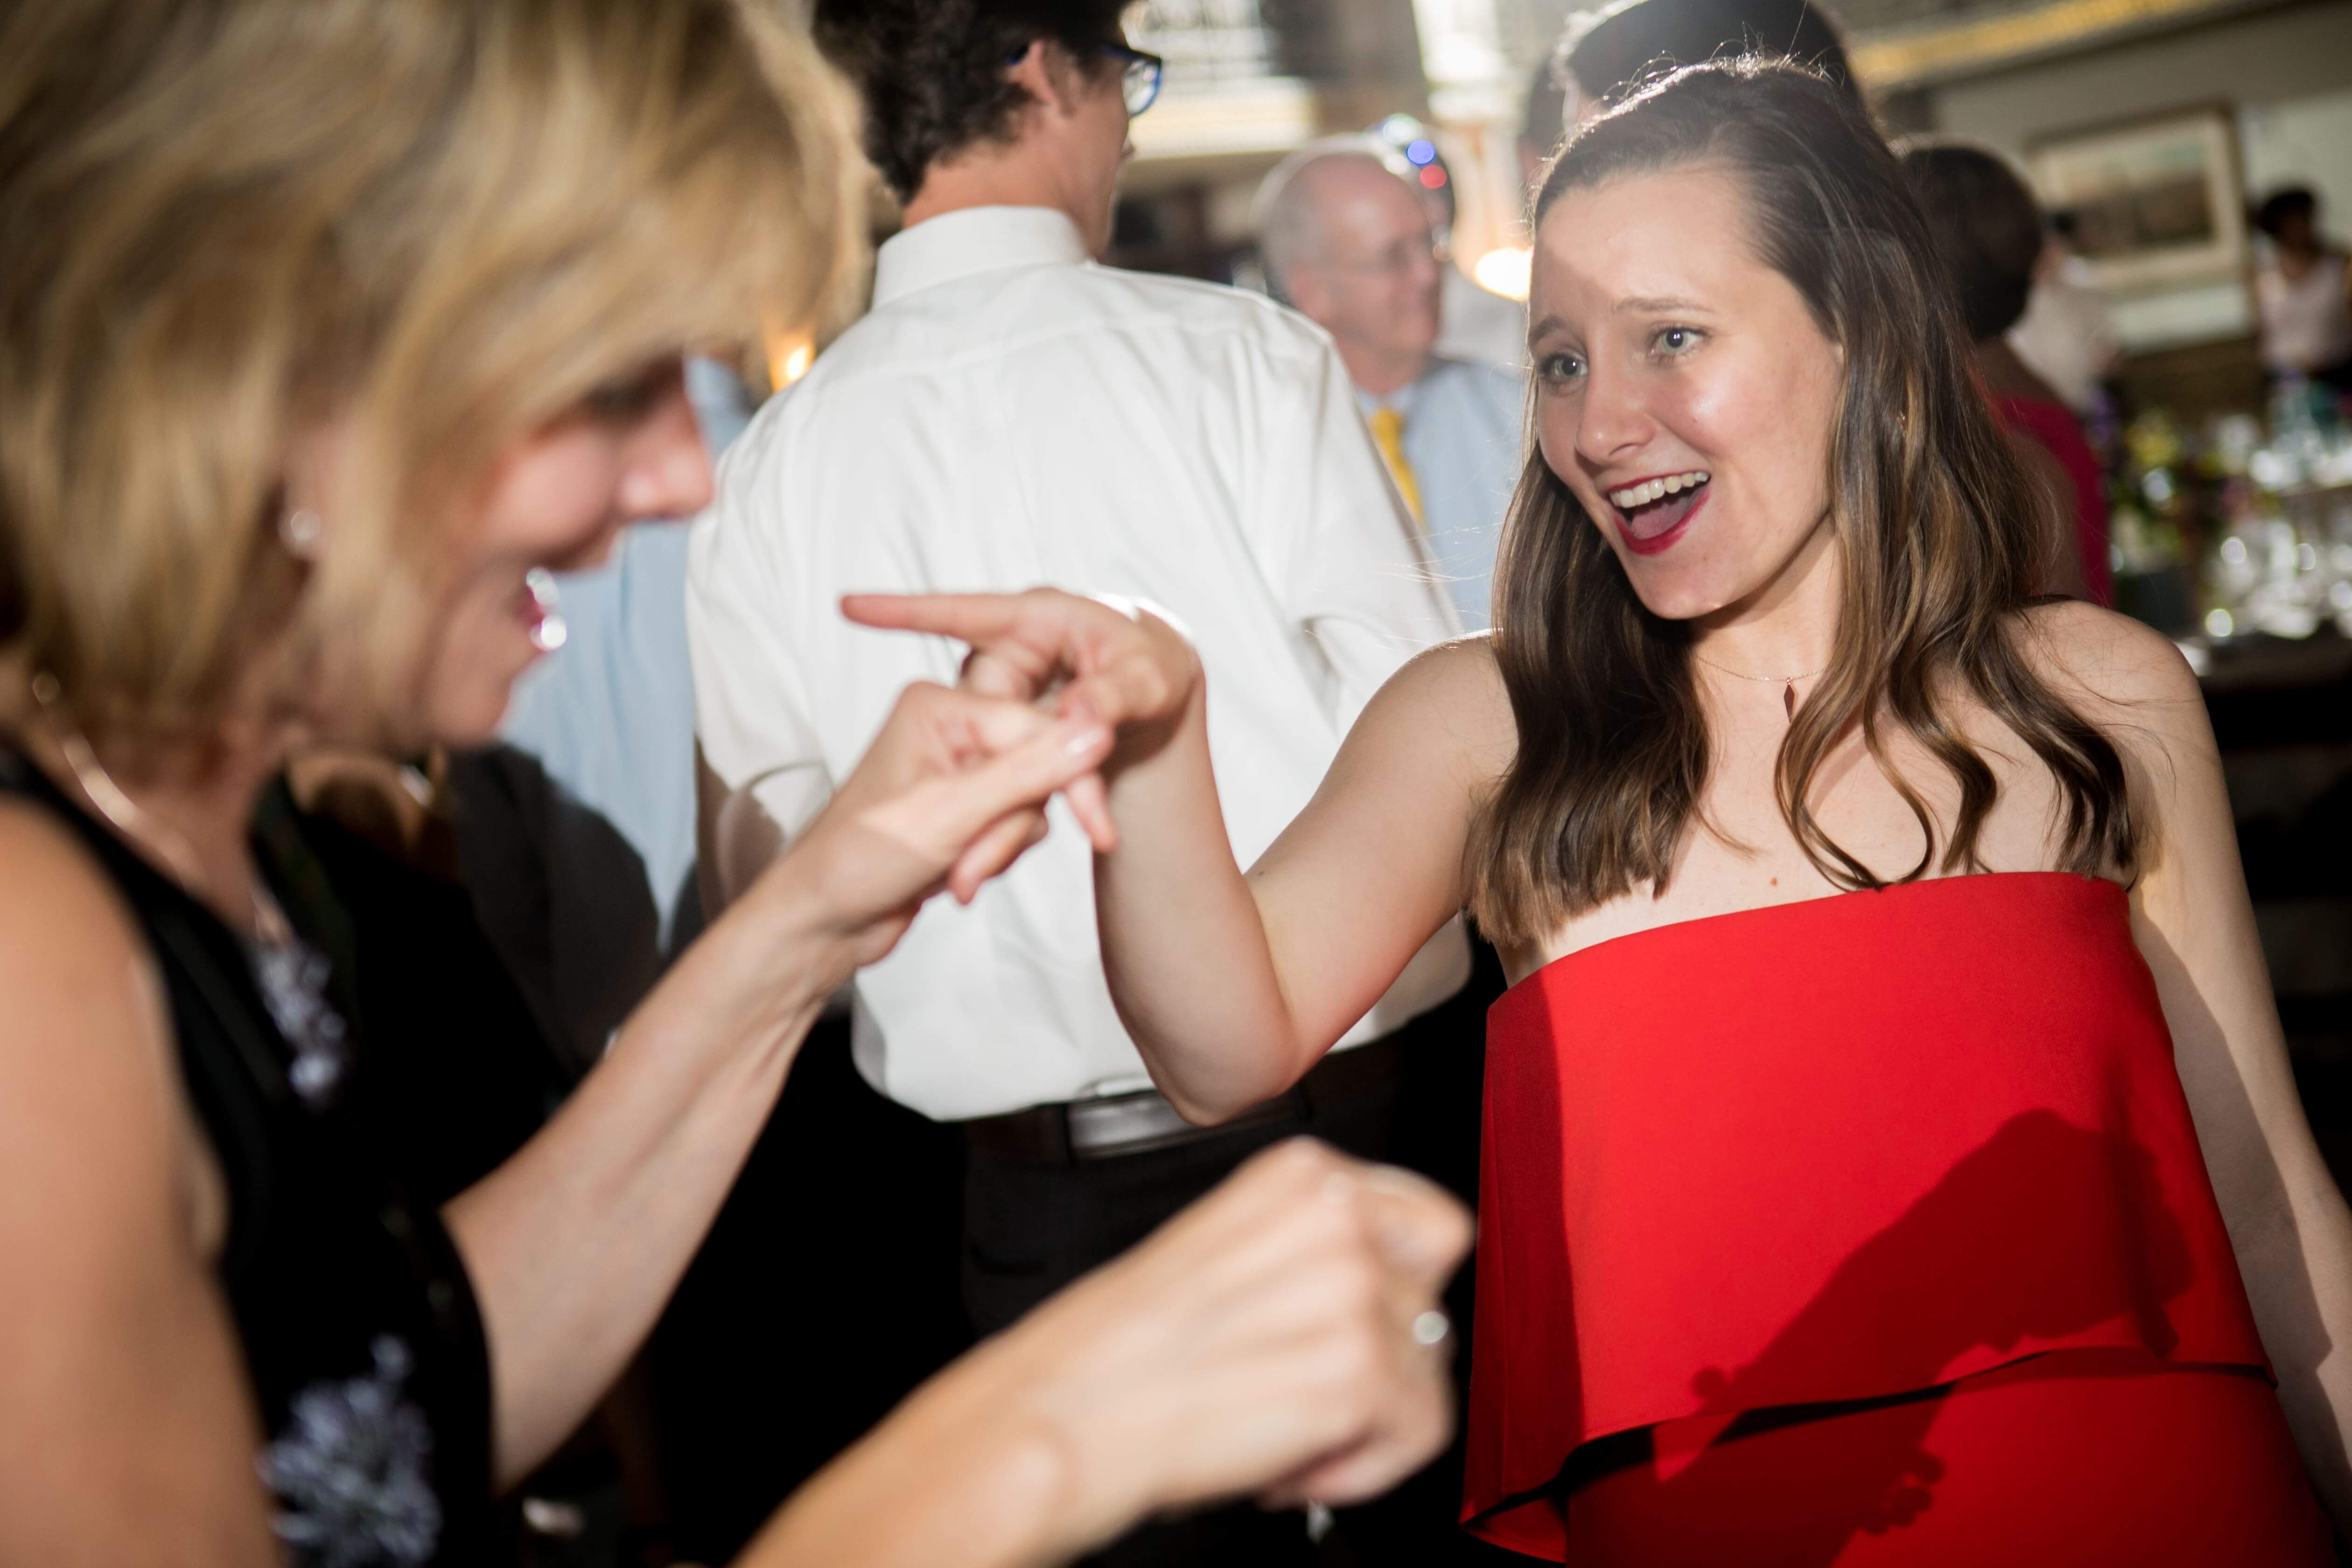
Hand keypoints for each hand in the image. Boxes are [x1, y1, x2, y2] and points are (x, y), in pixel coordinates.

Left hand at [766, 681, 1112, 970]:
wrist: (823, 920)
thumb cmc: (858, 860)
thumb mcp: (951, 814)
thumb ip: (1027, 771)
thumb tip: (1096, 730)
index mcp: (938, 705)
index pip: (1040, 727)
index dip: (1072, 779)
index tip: (1099, 829)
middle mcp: (949, 726)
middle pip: (1038, 764)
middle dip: (1011, 827)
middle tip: (975, 867)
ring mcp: (957, 767)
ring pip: (1029, 800)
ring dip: (1000, 848)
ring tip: (957, 875)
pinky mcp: (964, 804)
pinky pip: (1016, 822)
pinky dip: (995, 856)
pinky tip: (959, 876)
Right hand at [841, 590, 1200, 849]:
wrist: (1173, 699)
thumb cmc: (1158, 674)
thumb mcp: (1144, 687)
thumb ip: (1108, 702)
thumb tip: (1078, 721)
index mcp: (1036, 622)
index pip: (961, 613)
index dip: (902, 609)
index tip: (849, 603)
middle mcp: (1013, 659)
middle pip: (979, 717)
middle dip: (976, 797)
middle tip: (970, 866)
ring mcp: (1009, 700)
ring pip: (986, 756)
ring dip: (992, 823)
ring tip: (977, 873)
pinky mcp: (1013, 737)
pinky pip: (1000, 778)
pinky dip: (1008, 823)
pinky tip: (1003, 850)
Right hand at [991, 1138, 1471, 1552]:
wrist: (1071, 1411)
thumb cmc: (1125, 1347)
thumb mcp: (1227, 1248)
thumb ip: (1313, 1249)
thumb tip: (1388, 1291)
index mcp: (1302, 1175)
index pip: (1430, 1220)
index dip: (1402, 1290)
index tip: (1374, 1329)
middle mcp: (1338, 1218)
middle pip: (1432, 1303)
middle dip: (1382, 1362)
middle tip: (1313, 1390)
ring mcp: (1355, 1290)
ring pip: (1428, 1374)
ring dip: (1363, 1422)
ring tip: (1282, 1430)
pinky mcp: (1362, 1371)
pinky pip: (1419, 1432)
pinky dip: (1361, 1468)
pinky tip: (1289, 1462)